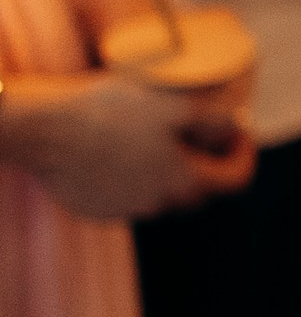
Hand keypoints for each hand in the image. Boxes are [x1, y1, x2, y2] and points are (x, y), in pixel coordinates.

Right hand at [0, 69, 255, 218]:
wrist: (42, 130)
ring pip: (161, 192)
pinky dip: (130, 175)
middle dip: (205, 160)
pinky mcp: (96, 209)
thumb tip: (238, 127)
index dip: (243, 152)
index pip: (236, 179)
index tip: (238, 131)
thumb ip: (215, 120)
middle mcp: (159, 206)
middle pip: (199, 188)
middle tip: (196, 129)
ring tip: (151, 135)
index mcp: (185, 182)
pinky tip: (116, 148)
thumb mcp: (173, 105)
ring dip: (166, 169)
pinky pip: (125, 194)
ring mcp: (125, 211)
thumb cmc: (108, 111)